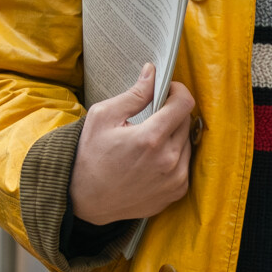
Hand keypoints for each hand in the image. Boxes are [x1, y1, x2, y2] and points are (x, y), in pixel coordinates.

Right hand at [69, 63, 194, 223]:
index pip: (184, 103)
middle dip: (171, 113)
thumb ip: (134, 94)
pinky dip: (174, 156)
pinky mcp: (176, 191)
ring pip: (187, 142)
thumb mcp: (103, 117)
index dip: (177, 91)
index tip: (167, 91)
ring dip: (173, 135)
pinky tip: (152, 159)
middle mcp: (168, 160)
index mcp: (150, 138)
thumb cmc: (90, 156)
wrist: (84, 200)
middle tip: (151, 117)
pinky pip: (185, 163)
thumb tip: (153, 72)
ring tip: (148, 141)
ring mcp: (175, 179)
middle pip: (185, 121)